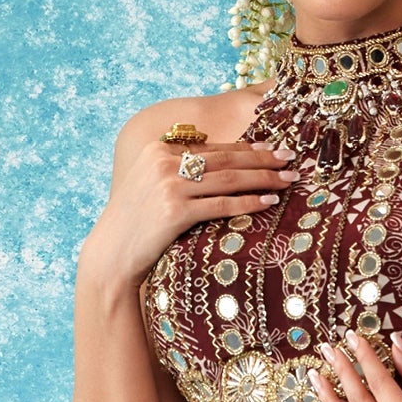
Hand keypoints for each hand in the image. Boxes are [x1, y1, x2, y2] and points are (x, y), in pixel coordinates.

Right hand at [85, 134, 299, 291]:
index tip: (271, 149)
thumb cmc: (135, 225)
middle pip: (225, 158)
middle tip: (290, 159)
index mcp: (158, 149)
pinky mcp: (175, 212)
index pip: (212, 147)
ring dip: (262, 179)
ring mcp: (169, 186)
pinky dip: (247, 203)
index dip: (245, 148)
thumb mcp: (150, 186)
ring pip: (227, 179)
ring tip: (287, 181)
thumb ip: (177, 171)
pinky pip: (221, 205)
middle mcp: (163, 162)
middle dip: (261, 159)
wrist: (111, 255)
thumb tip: (217, 168)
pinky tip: (268, 203)